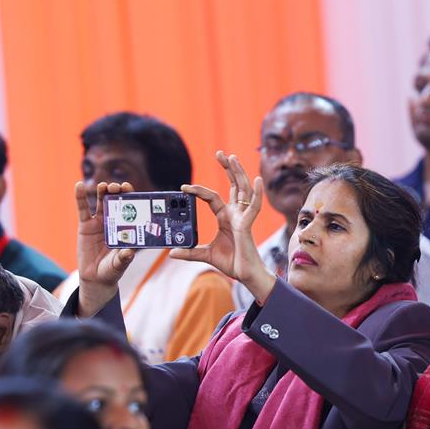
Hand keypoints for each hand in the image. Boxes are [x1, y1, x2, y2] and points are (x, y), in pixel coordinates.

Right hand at [75, 181, 135, 316]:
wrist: (95, 277)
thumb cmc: (112, 270)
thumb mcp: (119, 265)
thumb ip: (123, 259)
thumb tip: (129, 253)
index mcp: (127, 228)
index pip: (131, 209)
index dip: (131, 198)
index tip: (129, 190)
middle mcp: (115, 222)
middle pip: (117, 202)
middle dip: (117, 192)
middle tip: (117, 187)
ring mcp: (100, 222)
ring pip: (101, 202)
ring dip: (103, 191)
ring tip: (103, 186)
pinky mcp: (86, 225)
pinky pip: (83, 209)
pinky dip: (80, 197)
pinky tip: (78, 185)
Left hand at [170, 151, 275, 302]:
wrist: (245, 276)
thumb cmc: (232, 263)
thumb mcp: (206, 255)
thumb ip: (190, 252)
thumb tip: (172, 253)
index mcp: (226, 218)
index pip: (212, 197)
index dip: (199, 190)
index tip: (184, 187)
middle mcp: (235, 214)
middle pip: (233, 185)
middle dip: (227, 169)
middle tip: (220, 153)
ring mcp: (242, 218)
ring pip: (242, 190)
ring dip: (238, 173)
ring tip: (232, 157)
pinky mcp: (247, 225)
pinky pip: (253, 207)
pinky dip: (257, 193)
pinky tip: (257, 179)